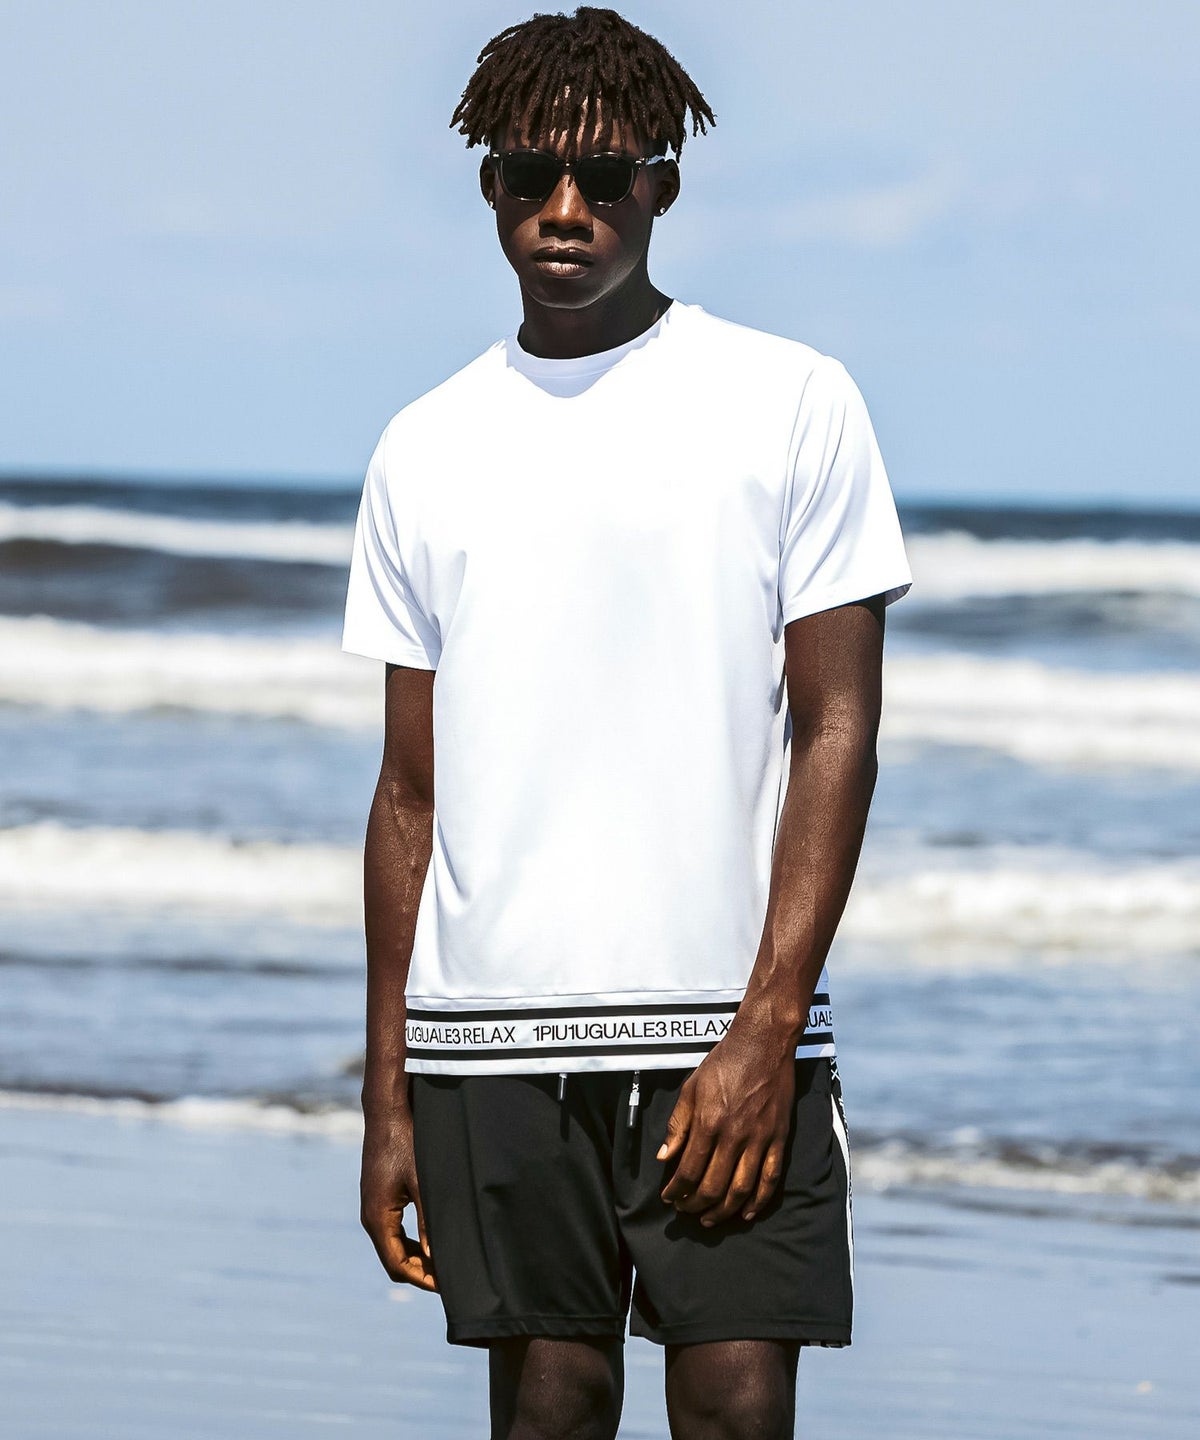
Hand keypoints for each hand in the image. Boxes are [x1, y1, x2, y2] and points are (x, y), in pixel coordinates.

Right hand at [360, 1106, 436, 1290]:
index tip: (446, 1286)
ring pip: (392, 1245)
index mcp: (377, 1217)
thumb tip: (438, 1257)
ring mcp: (372, 1206)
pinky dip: (409, 1241)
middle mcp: (370, 1216)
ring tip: (442, 1262)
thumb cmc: (406, 1143)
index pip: (397, 1264)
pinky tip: (429, 1239)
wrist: (387, 1112)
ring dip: (415, 1257)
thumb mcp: (423, 1183)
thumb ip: (429, 1221)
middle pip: (393, 1259)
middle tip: (448, 1278)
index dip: (421, 1278)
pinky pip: (391, 1230)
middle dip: (419, 1271)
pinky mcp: (378, 1196)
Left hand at [657, 1029, 794, 1226]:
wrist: (762, 1044)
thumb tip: (664, 1157)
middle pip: (714, 1185)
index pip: (689, 1170)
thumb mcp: (691, 1088)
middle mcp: (734, 1135)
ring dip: (723, 1210)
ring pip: (741, 1189)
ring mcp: (759, 1138)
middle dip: (696, 1205)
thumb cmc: (723, 1063)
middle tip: (686, 1211)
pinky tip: (746, 1213)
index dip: (677, 1190)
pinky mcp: (778, 1138)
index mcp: (708, 1122)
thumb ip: (677, 1125)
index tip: (669, 1198)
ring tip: (710, 1219)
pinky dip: (759, 1201)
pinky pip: (770, 1178)